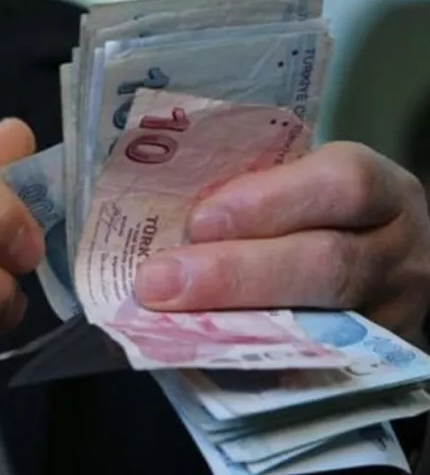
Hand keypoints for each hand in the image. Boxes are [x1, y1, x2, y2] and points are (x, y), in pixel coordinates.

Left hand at [135, 141, 429, 343]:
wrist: (382, 262)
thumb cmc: (322, 215)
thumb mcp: (308, 187)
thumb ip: (256, 195)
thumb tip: (160, 216)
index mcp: (383, 192)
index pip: (342, 184)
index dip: (269, 202)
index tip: (200, 221)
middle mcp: (399, 255)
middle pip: (329, 264)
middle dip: (234, 274)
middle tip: (158, 281)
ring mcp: (392, 318)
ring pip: (323, 329)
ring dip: (233, 326)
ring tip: (167, 322)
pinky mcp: (372, 366)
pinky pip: (312, 374)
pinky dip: (251, 367)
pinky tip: (202, 359)